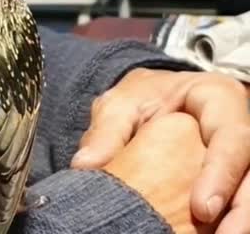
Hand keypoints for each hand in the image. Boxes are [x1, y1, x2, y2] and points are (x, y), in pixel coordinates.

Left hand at [71, 69, 249, 231]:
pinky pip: (234, 204)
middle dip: (240, 211)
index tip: (202, 210)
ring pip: (249, 192)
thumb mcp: (121, 103)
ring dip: (237, 223)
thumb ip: (107, 130)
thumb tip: (85, 164)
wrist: (156, 98)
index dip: (221, 173)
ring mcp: (241, 157)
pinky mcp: (232, 179)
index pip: (233, 136)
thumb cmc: (141, 97)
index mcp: (218, 99)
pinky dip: (223, 225)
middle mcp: (238, 128)